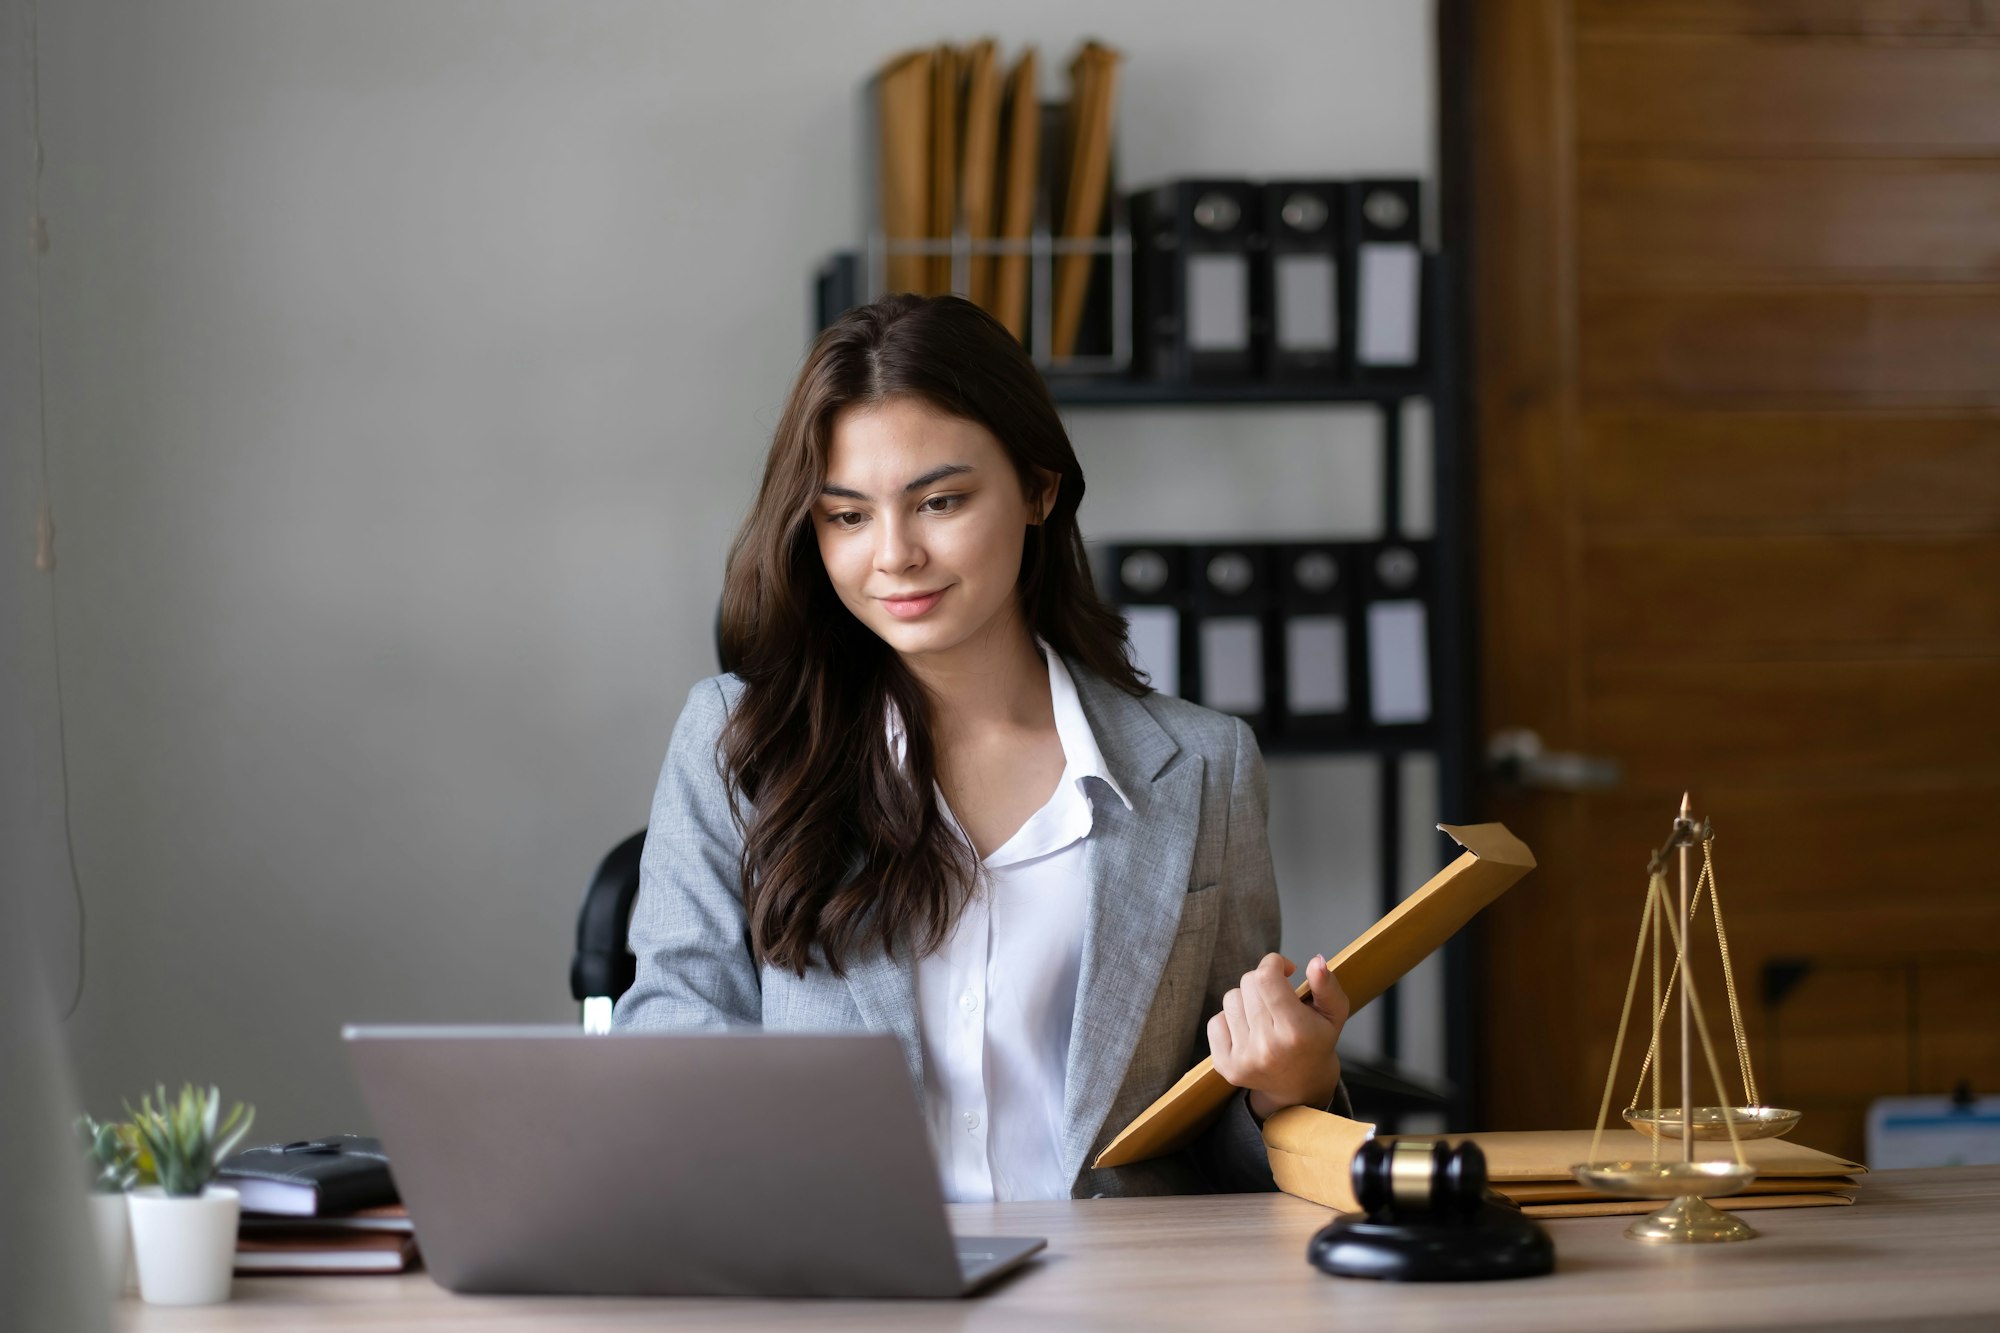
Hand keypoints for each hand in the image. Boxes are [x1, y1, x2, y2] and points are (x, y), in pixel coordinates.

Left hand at [1206, 952, 1349, 1121]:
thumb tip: (1316, 961)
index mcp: (1295, 1031)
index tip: (1283, 969)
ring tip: (1264, 1016)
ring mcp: (1243, 1058)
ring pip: (1231, 999)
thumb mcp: (1333, 1014)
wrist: (1301, 1085)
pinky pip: (1215, 1021)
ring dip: (1246, 1000)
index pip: (1266, 978)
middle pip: (1248, 983)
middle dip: (1263, 982)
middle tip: (1277, 998)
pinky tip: (1248, 1030)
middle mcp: (1267, 1047)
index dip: (1273, 963)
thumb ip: (1327, 986)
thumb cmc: (1316, 1041)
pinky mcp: (1225, 1066)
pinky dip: (1230, 1019)